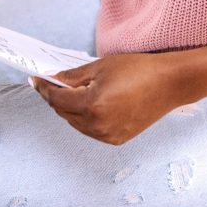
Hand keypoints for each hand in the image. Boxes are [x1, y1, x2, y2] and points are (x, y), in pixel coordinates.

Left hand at [31, 53, 190, 144]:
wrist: (170, 84)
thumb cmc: (139, 70)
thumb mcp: (102, 67)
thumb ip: (73, 76)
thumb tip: (53, 79)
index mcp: (91, 104)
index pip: (56, 98)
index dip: (44, 88)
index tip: (36, 80)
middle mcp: (97, 124)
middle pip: (63, 113)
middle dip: (57, 98)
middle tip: (55, 83)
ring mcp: (107, 135)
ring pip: (76, 123)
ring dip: (71, 109)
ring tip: (79, 92)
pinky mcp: (116, 139)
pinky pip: (91, 130)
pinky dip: (86, 118)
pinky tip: (94, 104)